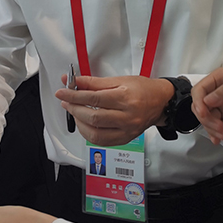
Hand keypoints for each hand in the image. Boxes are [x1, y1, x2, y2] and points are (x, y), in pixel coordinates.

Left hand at [55, 75, 173, 145]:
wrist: (161, 102)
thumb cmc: (142, 89)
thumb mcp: (119, 80)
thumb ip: (94, 83)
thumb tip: (74, 82)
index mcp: (126, 98)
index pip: (93, 98)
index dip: (74, 95)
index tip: (62, 92)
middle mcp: (127, 116)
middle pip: (93, 117)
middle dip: (74, 109)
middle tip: (66, 101)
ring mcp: (127, 130)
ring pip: (95, 133)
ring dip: (79, 123)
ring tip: (75, 112)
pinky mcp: (126, 139)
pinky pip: (102, 141)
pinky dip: (89, 134)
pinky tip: (84, 124)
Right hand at [192, 68, 222, 143]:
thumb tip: (207, 100)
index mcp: (221, 78)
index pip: (200, 90)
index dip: (198, 102)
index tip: (204, 112)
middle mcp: (219, 93)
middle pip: (200, 106)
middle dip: (206, 118)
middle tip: (218, 126)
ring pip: (207, 119)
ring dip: (211, 128)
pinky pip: (216, 128)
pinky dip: (215, 134)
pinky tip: (219, 139)